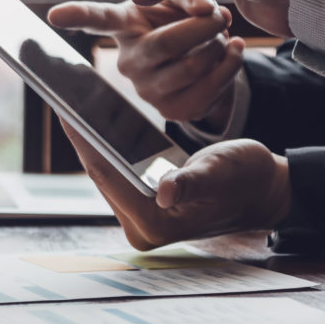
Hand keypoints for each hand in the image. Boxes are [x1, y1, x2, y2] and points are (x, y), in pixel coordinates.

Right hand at [48, 0, 243, 129]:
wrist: (205, 59)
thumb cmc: (184, 21)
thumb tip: (207, 11)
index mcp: (124, 27)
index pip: (97, 20)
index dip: (76, 16)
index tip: (54, 14)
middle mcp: (127, 62)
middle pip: (166, 44)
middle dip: (203, 27)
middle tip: (222, 14)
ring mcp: (148, 90)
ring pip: (193, 66)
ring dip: (219, 46)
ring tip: (223, 35)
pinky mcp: (173, 111)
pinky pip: (209, 87)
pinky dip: (231, 65)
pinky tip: (233, 51)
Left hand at [61, 120, 289, 249]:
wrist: (263, 191)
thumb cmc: (247, 179)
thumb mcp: (221, 172)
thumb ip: (193, 182)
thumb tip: (167, 192)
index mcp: (155, 223)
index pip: (107, 174)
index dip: (83, 139)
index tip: (63, 107)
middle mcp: (141, 227)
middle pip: (100, 173)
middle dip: (81, 135)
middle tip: (60, 96)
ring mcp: (140, 219)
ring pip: (105, 171)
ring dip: (89, 139)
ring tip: (69, 102)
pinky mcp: (142, 206)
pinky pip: (115, 170)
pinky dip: (105, 145)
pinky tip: (92, 118)